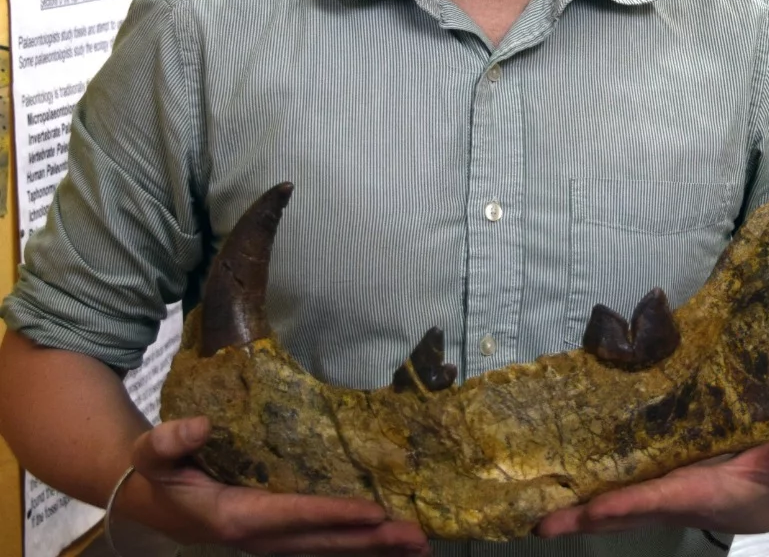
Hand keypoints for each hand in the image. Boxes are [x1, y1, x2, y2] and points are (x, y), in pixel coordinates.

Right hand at [120, 416, 430, 555]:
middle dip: (371, 540)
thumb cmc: (156, 469)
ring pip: (329, 547)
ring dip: (373, 547)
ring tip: (419, 544)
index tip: (374, 512)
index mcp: (234, 517)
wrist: (148, 496)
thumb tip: (199, 425)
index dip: (334, 515)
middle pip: (323, 542)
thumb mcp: (152, 451)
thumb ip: (170, 440)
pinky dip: (356, 540)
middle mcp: (259, 536)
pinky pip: (322, 540)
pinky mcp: (278, 532)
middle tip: (417, 537)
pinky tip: (386, 538)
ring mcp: (271, 538)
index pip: (294, 516)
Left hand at [536, 414, 768, 538]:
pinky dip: (588, 505)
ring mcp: (657, 504)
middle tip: (539, 524)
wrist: (767, 502)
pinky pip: (615, 503)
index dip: (625, 506)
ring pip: (611, 512)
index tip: (594, 511)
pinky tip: (560, 500)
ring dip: (575, 516)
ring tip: (535, 517)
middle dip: (581, 520)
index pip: (654, 501)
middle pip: (619, 515)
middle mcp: (669, 504)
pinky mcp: (652, 497)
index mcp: (695, 493)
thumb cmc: (768, 479)